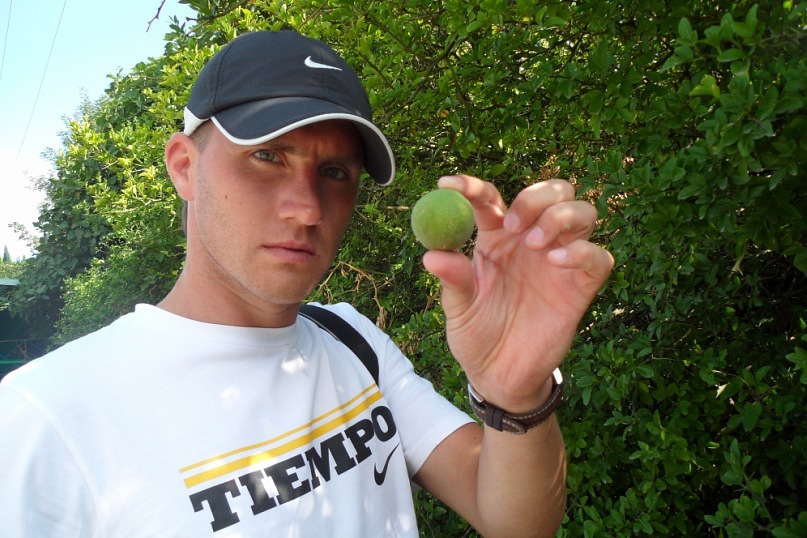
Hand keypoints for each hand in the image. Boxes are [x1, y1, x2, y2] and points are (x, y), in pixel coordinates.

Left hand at [422, 175, 613, 411]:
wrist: (500, 375)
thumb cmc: (476, 335)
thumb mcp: (458, 309)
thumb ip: (453, 280)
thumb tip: (432, 255)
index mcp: (496, 236)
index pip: (490, 197)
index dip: (470, 186)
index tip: (448, 185)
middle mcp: (531, 240)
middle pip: (552, 191)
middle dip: (536, 196)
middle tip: (513, 223)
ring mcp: (560, 260)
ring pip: (583, 211)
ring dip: (560, 216)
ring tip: (535, 244)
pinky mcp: (581, 286)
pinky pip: (598, 256)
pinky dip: (582, 251)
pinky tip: (557, 262)